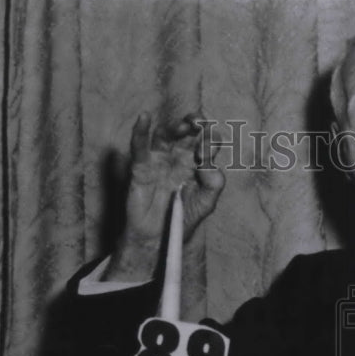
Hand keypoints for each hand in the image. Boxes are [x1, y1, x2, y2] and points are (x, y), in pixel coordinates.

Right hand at [103, 111, 224, 280]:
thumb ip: (214, 183)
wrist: (159, 238)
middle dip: (195, 122)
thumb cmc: (183, 217)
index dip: (210, 139)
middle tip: (197, 124)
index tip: (207, 151)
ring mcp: (160, 160)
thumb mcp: (206, 204)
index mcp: (198, 163)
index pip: (208, 141)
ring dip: (175, 127)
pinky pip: (139, 146)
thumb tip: (207, 161)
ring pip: (166, 134)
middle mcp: (180, 156)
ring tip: (182, 127)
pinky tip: (144, 118)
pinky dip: (140, 131)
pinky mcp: (141, 167)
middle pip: (189, 130)